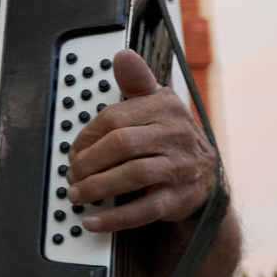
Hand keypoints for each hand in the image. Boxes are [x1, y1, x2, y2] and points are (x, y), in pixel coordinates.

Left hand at [67, 48, 218, 232]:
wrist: (205, 177)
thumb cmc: (169, 138)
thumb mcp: (156, 104)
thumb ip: (136, 83)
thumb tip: (122, 56)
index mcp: (166, 108)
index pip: (115, 118)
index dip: (86, 136)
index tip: (73, 150)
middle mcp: (177, 135)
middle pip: (121, 145)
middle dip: (87, 162)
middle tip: (71, 174)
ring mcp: (180, 168)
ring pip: (132, 175)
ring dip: (96, 187)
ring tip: (76, 195)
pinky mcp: (178, 199)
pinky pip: (144, 210)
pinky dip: (114, 217)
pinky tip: (92, 220)